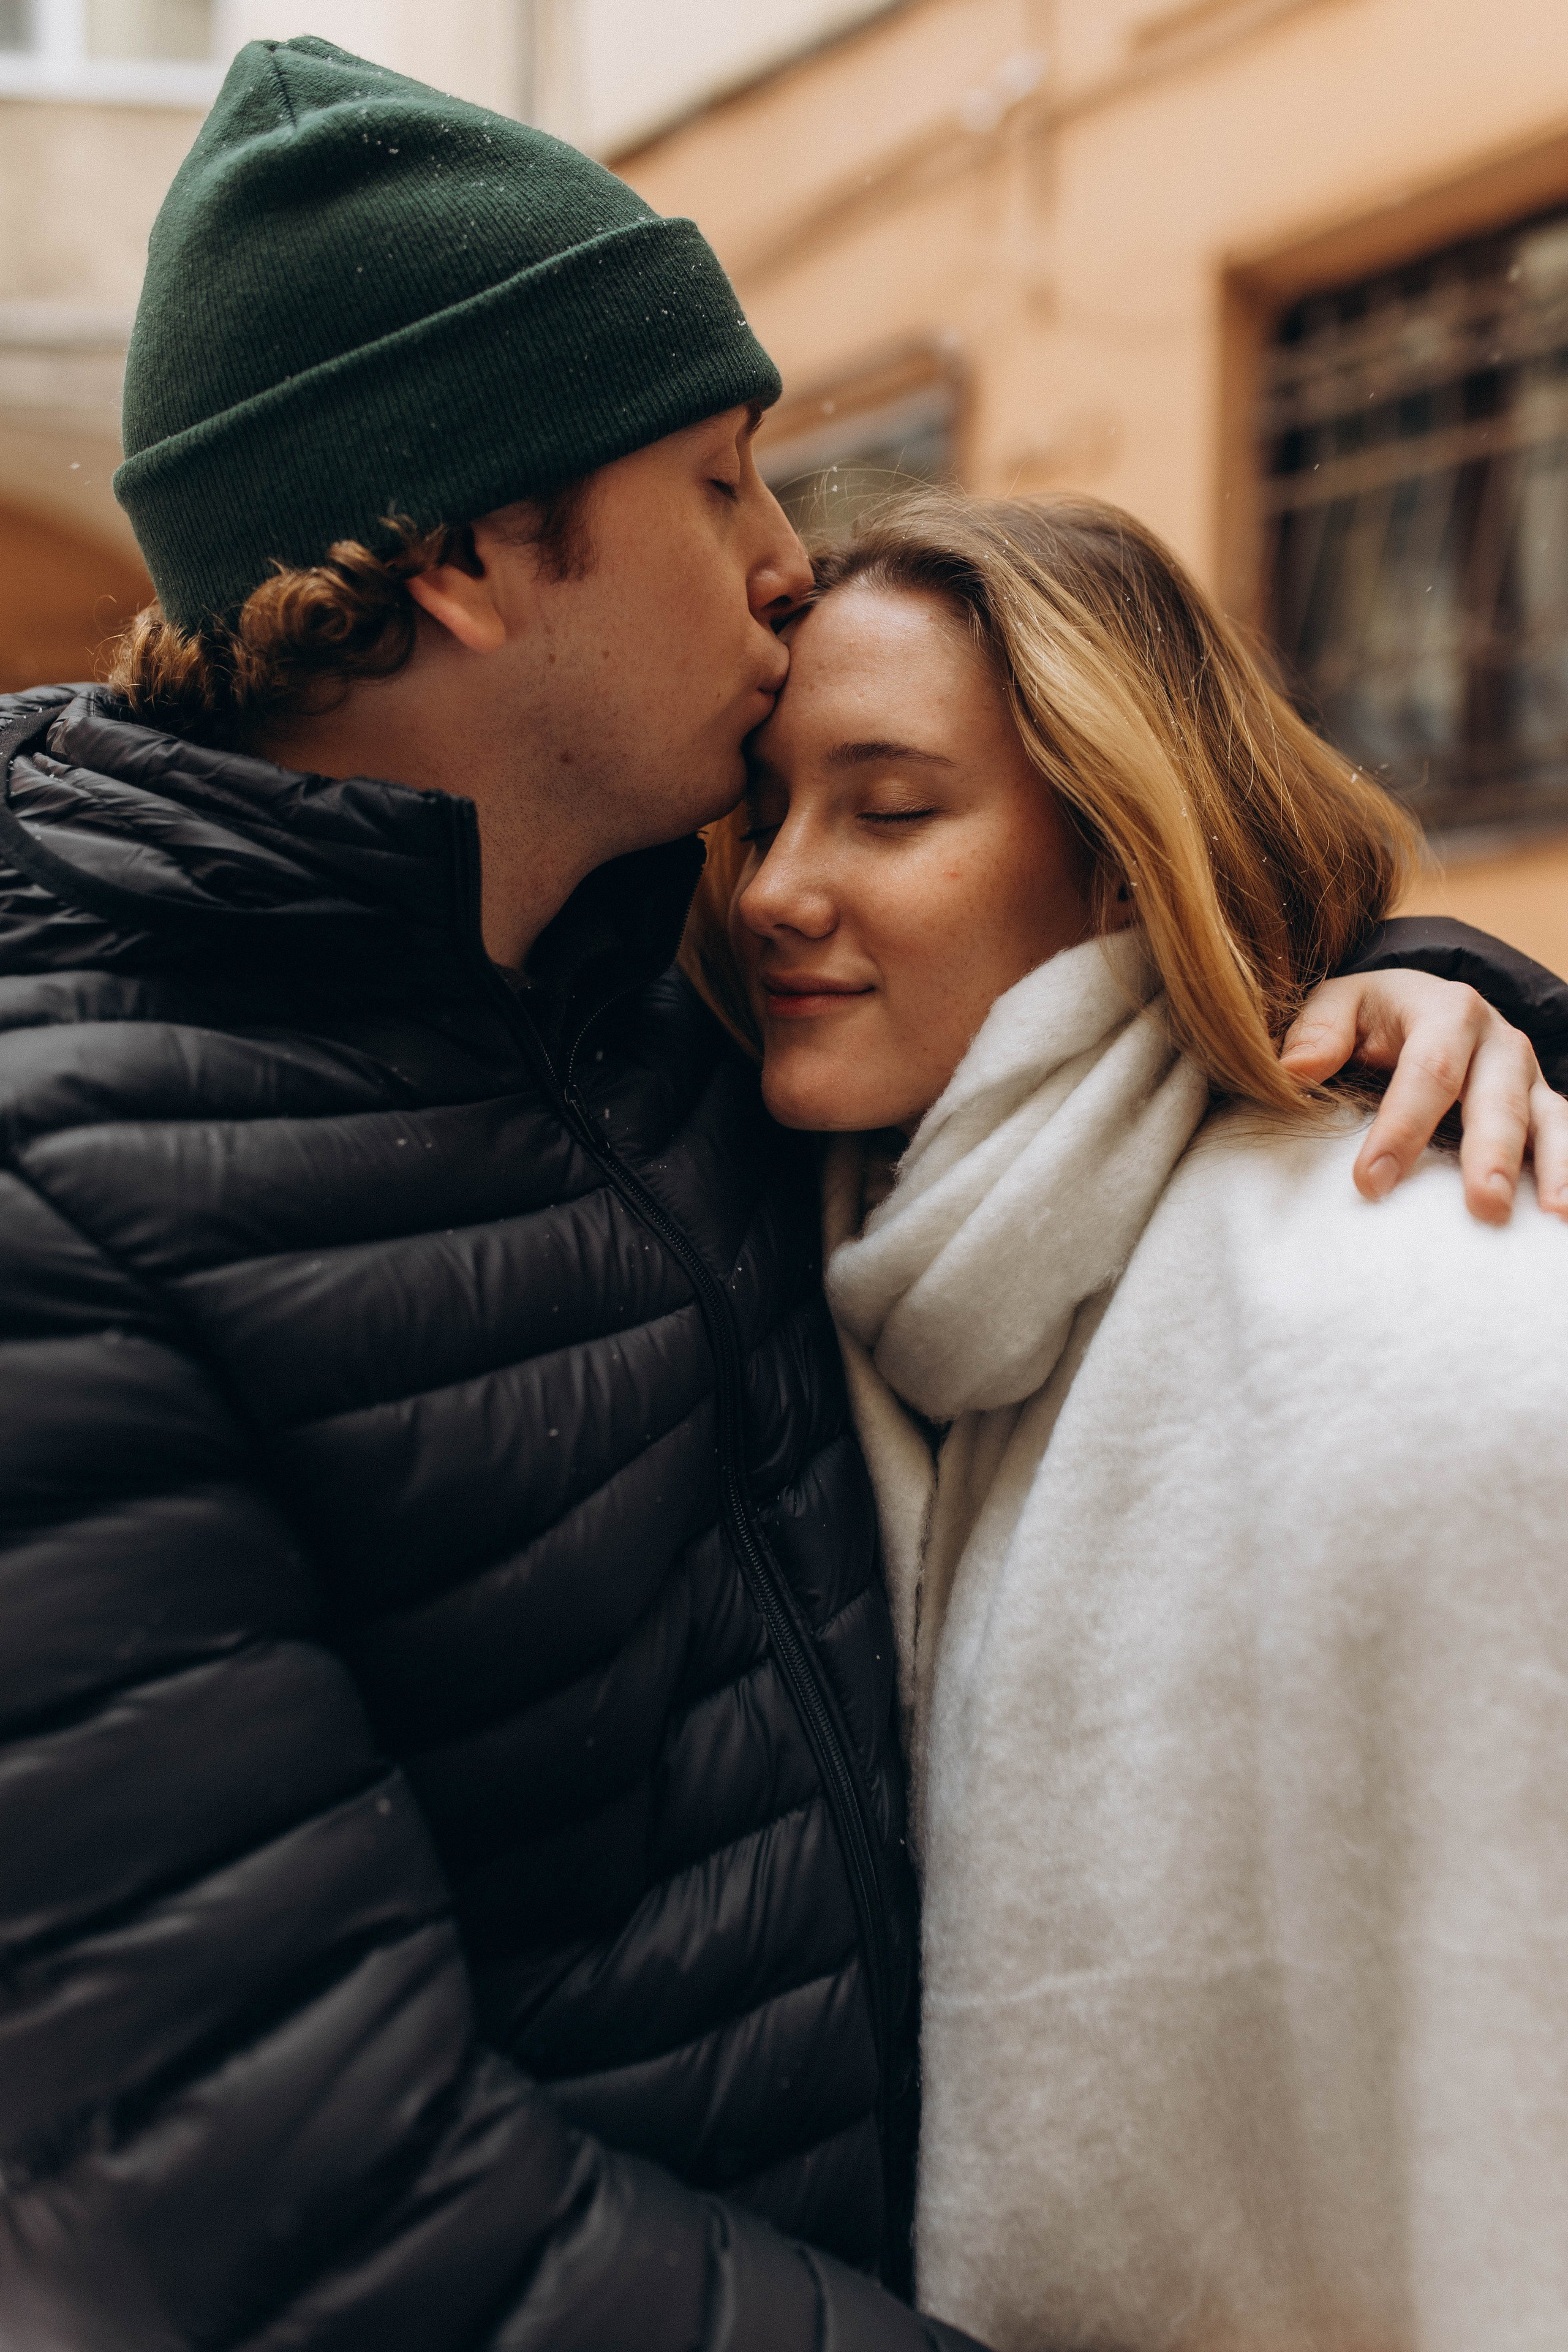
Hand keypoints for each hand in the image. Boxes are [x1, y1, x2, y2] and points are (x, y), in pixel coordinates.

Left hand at [1280, 969, 1567, 1223]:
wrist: (1421, 1006)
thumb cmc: (1373, 1017)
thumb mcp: (1340, 1005)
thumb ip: (1318, 1031)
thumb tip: (1294, 1068)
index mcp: (1446, 1010)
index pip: (1429, 1070)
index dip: (1403, 1126)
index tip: (1372, 1182)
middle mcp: (1497, 1041)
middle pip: (1497, 1099)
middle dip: (1491, 1154)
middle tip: (1484, 1205)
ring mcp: (1526, 1077)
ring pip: (1546, 1120)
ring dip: (1552, 1168)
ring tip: (1551, 1216)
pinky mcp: (1542, 1106)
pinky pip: (1563, 1136)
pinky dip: (1567, 1172)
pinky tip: (1563, 1216)